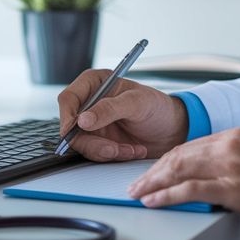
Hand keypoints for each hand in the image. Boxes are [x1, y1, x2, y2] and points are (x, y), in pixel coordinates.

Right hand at [56, 69, 188, 161]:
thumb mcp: (136, 102)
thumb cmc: (157, 107)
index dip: (67, 115)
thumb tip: (82, 120)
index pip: (69, 98)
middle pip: (71, 126)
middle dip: (92, 142)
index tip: (74, 130)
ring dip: (106, 151)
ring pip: (82, 144)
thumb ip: (109, 109)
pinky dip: (113, 156)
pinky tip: (132, 150)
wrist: (172, 130)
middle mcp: (90, 104)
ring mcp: (94, 125)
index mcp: (95, 84)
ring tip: (129, 149)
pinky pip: (96, 154)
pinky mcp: (100, 141)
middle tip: (112, 148)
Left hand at [126, 128, 239, 231]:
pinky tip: (154, 201)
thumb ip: (236, 160)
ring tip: (138, 193)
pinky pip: (190, 190)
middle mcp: (230, 145)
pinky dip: (166, 195)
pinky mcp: (233, 188)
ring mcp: (230, 166)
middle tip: (136, 184)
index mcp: (236, 136)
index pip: (190, 146)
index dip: (167, 160)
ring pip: (179, 170)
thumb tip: (214, 176)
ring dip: (153, 183)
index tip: (154, 171)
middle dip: (153, 171)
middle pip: (179, 155)